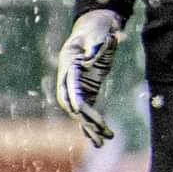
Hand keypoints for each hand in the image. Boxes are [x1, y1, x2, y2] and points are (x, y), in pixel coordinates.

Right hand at [56, 9, 121, 147]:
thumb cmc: (95, 30)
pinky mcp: (85, 91)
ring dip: (90, 127)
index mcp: (69, 65)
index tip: (78, 110)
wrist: (92, 29)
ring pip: (80, 112)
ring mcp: (76, 87)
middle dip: (86, 117)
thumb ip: (99, 43)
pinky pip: (87, 111)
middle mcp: (69, 79)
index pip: (70, 85)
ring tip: (102, 142)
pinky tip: (97, 140)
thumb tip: (103, 48)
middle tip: (100, 129)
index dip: (73, 97)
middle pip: (74, 103)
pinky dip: (91, 125)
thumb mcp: (98, 33)